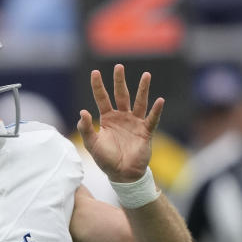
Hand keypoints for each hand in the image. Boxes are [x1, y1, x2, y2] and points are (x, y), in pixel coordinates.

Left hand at [77, 64, 164, 182]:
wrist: (123, 175)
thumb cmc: (106, 160)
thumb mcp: (92, 144)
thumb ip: (85, 129)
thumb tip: (82, 112)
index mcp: (107, 119)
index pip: (102, 98)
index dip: (98, 86)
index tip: (95, 72)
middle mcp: (122, 117)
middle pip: (121, 95)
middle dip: (119, 81)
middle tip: (119, 66)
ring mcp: (134, 123)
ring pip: (139, 102)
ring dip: (142, 89)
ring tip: (146, 75)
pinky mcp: (146, 132)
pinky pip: (152, 119)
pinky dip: (156, 111)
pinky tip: (159, 101)